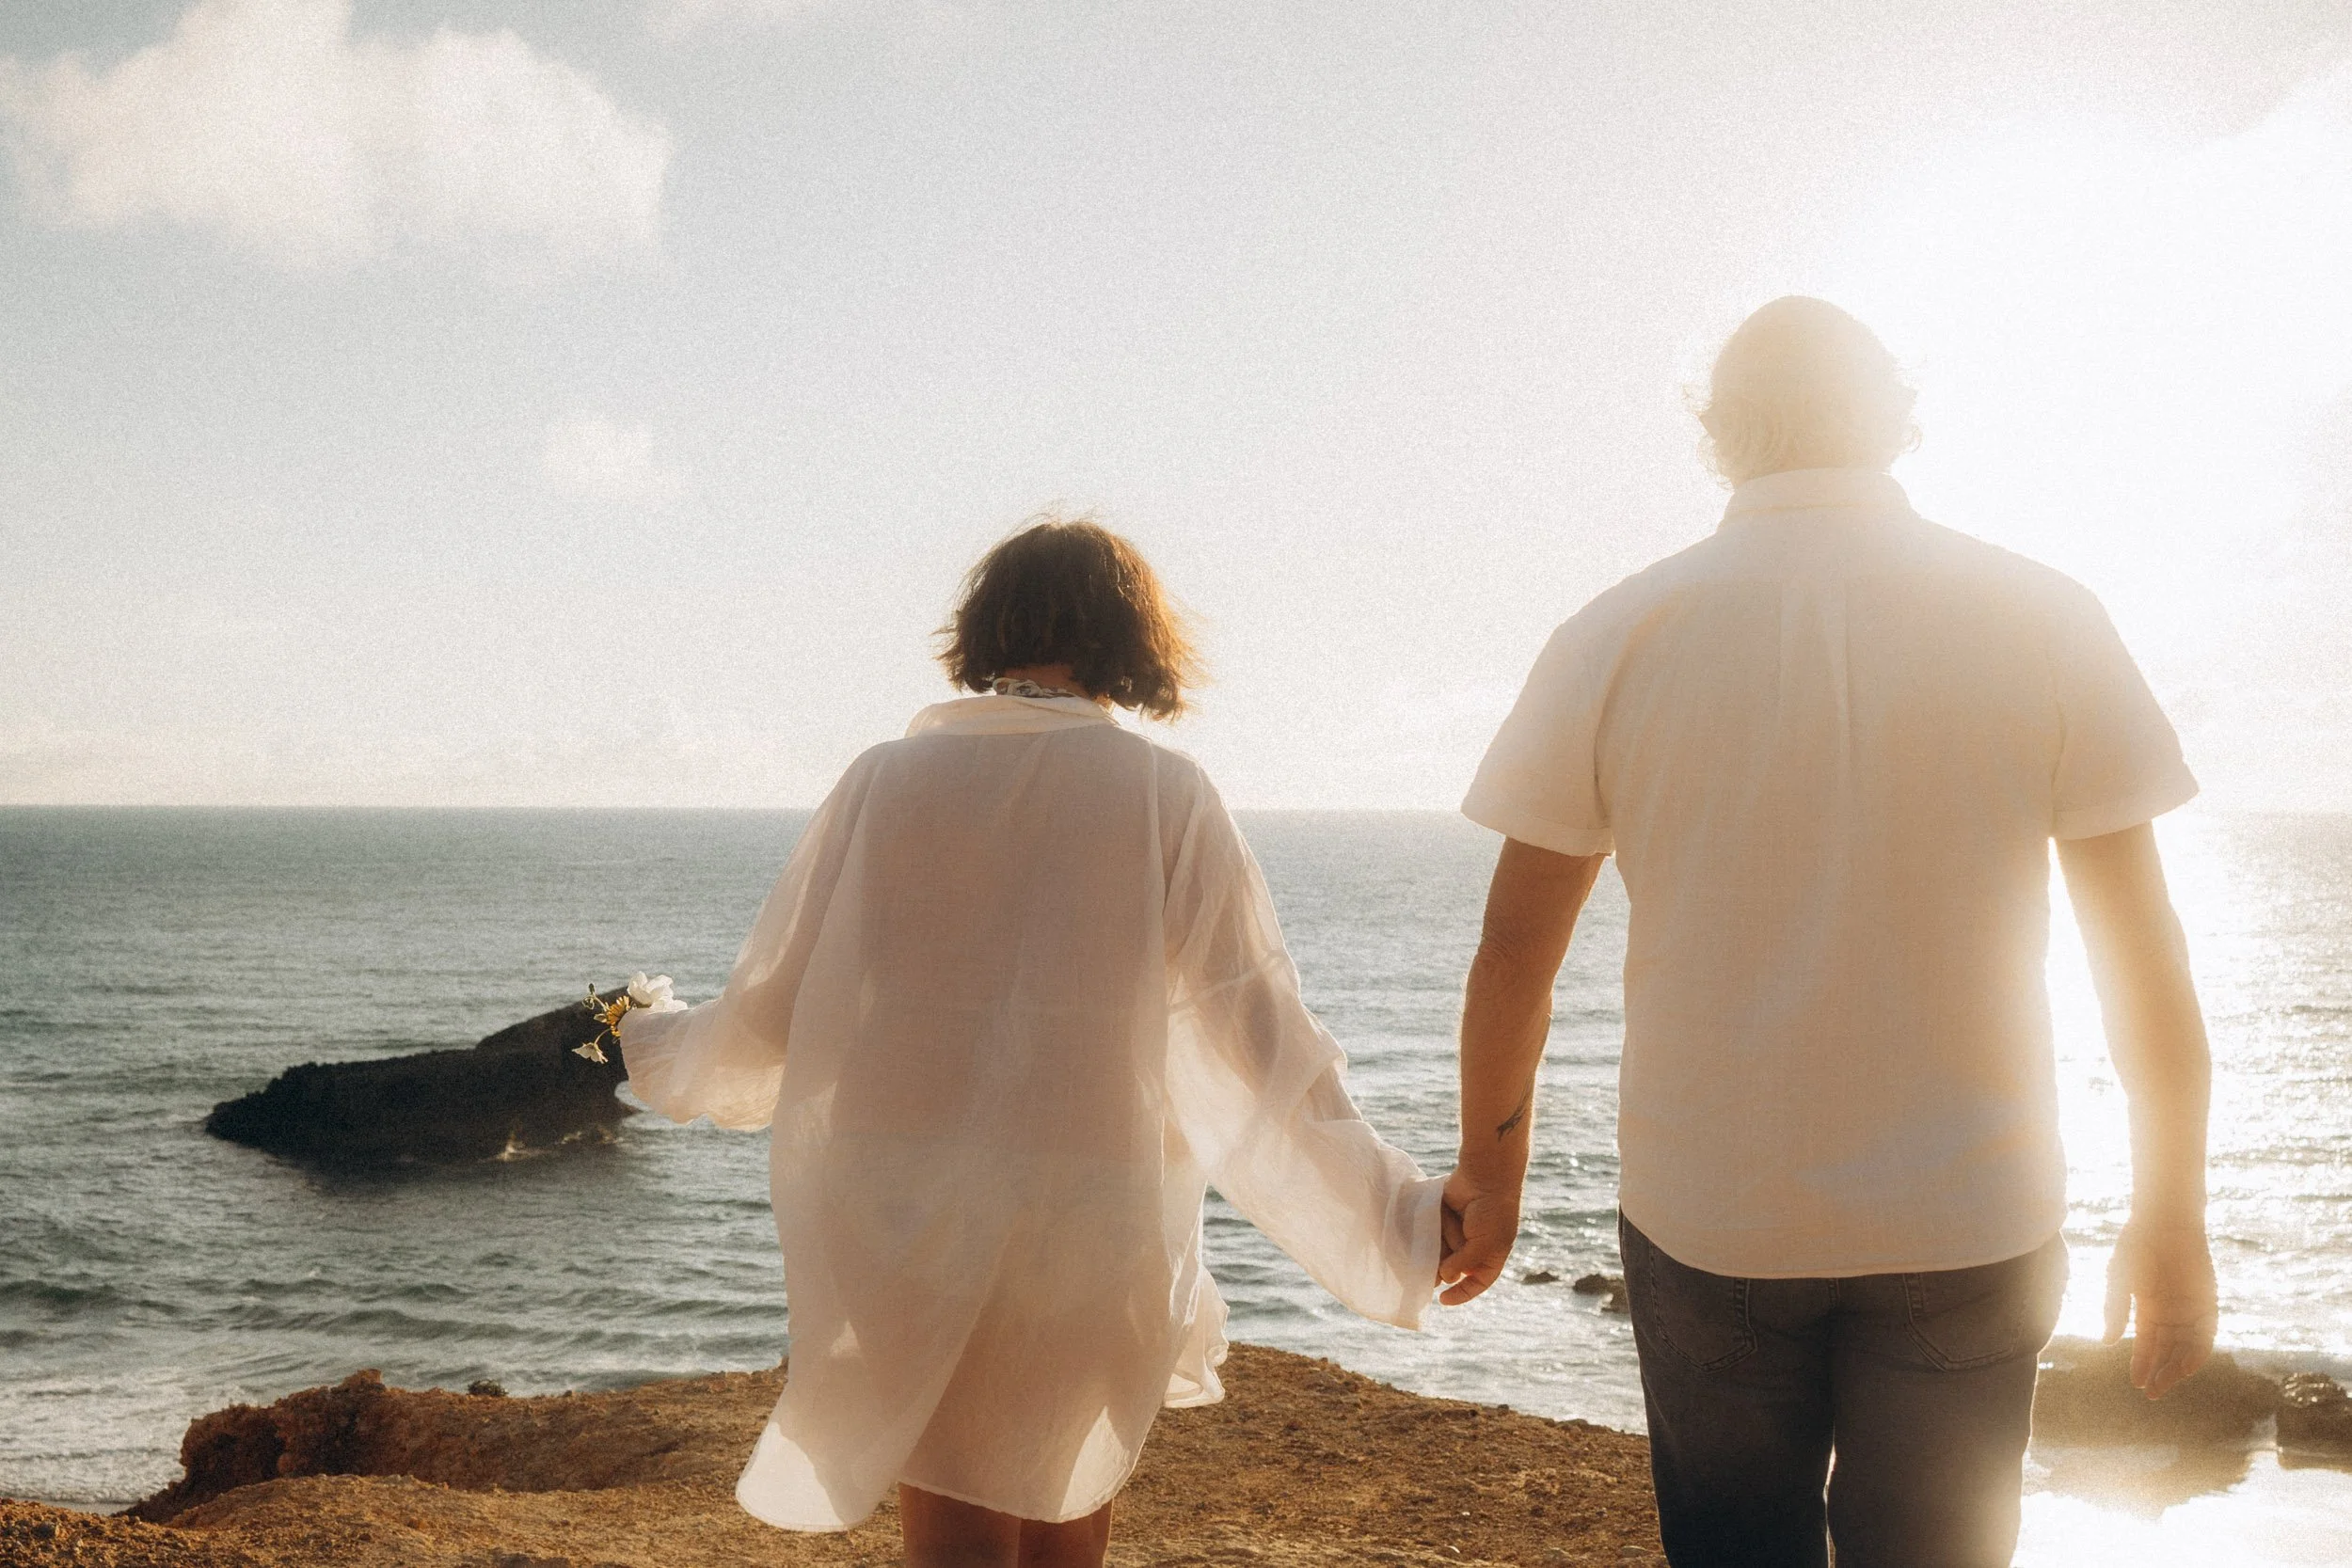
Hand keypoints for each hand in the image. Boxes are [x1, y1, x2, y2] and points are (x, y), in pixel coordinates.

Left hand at [1437, 1168, 1520, 1305]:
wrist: (1485, 1176)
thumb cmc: (1492, 1211)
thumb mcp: (1485, 1244)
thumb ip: (1464, 1263)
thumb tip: (1445, 1277)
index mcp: (1492, 1255)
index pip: (1477, 1282)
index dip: (1463, 1293)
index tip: (1443, 1300)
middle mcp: (1474, 1245)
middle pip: (1453, 1268)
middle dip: (1442, 1269)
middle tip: (1429, 1271)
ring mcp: (1458, 1231)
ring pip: (1440, 1251)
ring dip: (1440, 1245)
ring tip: (1447, 1229)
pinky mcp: (1444, 1217)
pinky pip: (1432, 1233)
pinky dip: (1431, 1232)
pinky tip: (1432, 1226)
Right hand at [2103, 1219, 2217, 1398]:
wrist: (2164, 1223)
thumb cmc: (2136, 1247)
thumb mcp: (2119, 1281)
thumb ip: (2115, 1311)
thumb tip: (2109, 1343)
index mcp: (2147, 1308)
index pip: (2145, 1343)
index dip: (2141, 1363)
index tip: (2136, 1383)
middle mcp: (2170, 1314)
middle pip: (2166, 1351)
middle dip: (2159, 1372)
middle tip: (2152, 1394)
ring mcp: (2190, 1310)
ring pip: (2185, 1348)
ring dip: (2176, 1369)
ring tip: (2166, 1385)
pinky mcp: (2207, 1305)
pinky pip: (2205, 1336)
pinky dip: (2197, 1354)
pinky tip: (2186, 1368)